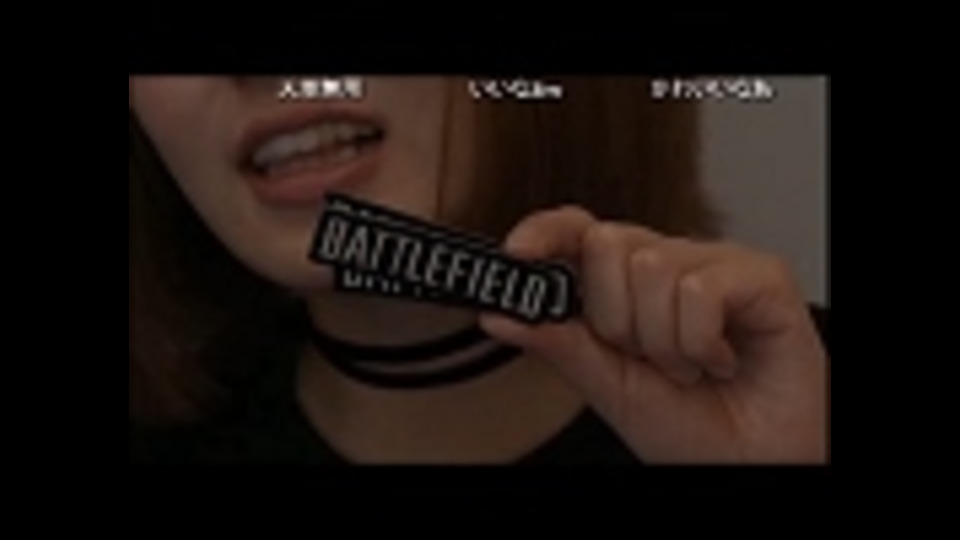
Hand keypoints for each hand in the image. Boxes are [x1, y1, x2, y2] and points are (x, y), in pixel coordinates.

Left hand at [480, 206, 827, 462]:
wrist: (754, 464)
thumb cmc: (693, 429)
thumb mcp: (610, 389)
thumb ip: (560, 345)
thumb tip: (501, 314)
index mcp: (626, 287)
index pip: (578, 233)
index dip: (546, 232)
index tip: (517, 252)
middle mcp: (668, 266)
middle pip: (607, 244)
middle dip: (615, 320)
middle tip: (646, 358)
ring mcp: (715, 265)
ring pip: (651, 265)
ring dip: (664, 342)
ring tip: (690, 367)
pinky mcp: (761, 276)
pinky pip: (700, 288)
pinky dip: (702, 343)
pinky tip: (722, 360)